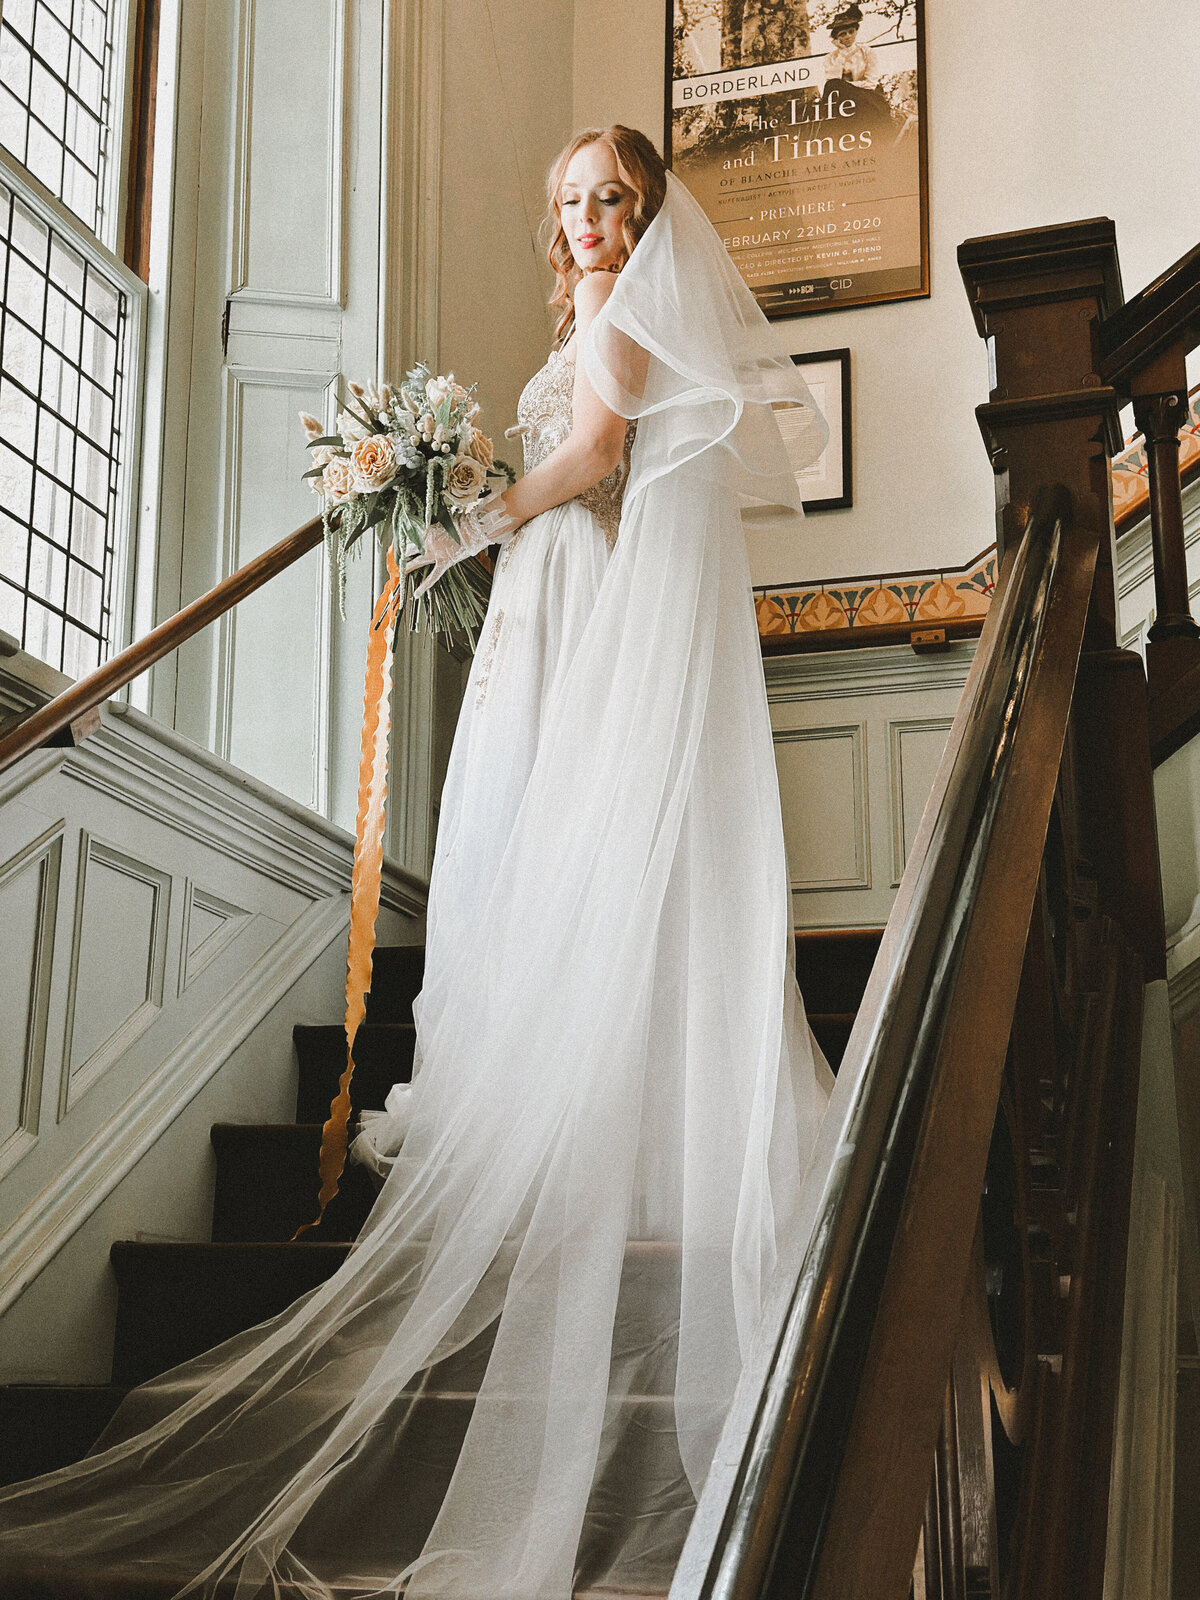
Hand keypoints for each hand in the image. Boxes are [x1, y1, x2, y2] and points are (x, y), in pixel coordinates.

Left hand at [406, 491, 520, 598]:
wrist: (473, 530)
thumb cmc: (462, 522)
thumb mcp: (444, 519)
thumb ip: (435, 524)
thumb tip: (431, 527)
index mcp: (427, 530)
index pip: (410, 534)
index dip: (403, 536)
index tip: (398, 538)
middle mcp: (428, 543)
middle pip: (410, 547)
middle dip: (402, 550)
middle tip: (396, 554)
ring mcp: (435, 554)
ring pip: (416, 561)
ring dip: (407, 565)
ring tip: (398, 569)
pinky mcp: (444, 563)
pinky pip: (433, 576)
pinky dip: (424, 585)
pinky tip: (416, 593)